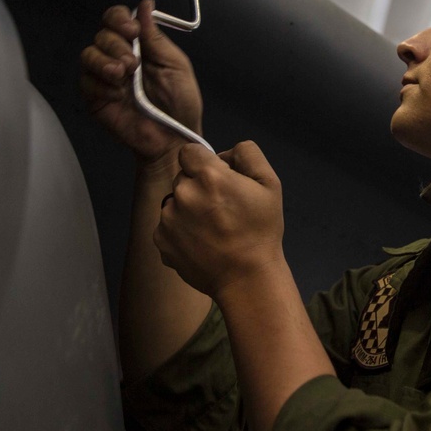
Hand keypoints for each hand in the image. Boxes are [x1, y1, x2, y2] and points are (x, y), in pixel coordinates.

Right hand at [80, 0, 203, 162]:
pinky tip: (118, 95)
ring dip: (105, 61)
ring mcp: (104, 78)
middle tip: (133, 64)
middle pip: (101, 35)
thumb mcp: (175, 66)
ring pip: (88, 55)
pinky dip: (101, 85)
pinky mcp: (94, 98)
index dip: (119, 19)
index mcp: (139, 46)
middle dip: (115, 44)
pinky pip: (86, 82)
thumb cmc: (180, 104)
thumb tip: (145, 5)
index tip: (133, 31)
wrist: (173, 139)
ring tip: (124, 76)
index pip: (117, 19)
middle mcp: (118, 57)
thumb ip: (157, 38)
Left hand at [154, 141, 285, 298]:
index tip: (216, 179)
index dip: (203, 162)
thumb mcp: (270, 183)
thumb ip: (247, 154)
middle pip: (182, 178)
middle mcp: (182, 194)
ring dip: (188, 209)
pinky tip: (201, 243)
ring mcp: (168, 219)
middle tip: (221, 208)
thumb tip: (224, 154)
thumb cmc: (261, 231)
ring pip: (174, 203)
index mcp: (208, 176)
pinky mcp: (160, 241)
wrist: (246, 278)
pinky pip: (168, 226)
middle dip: (198, 186)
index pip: (189, 152)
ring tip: (211, 229)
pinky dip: (181, 231)